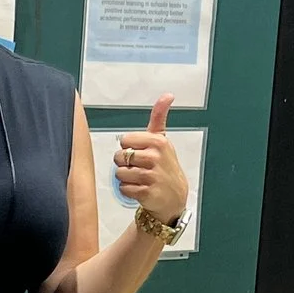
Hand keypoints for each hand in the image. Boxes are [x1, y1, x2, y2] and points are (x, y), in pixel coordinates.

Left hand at [110, 95, 189, 222]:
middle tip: (139, 168)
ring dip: (125, 178)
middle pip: (119, 157)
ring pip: (119, 173)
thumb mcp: (162, 140)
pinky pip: (123, 188)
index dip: (128, 148)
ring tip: (139, 179)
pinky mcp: (146, 192)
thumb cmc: (164, 166)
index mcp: (157, 142)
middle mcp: (155, 157)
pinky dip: (128, 190)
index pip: (125, 140)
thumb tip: (168, 95)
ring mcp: (151, 175)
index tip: (139, 152)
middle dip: (124, 164)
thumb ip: (159, 117)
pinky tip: (140, 189)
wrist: (174, 197)